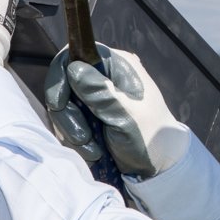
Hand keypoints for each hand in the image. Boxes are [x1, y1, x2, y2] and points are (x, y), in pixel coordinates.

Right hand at [44, 46, 189, 177]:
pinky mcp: (90, 116)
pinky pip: (68, 125)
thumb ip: (100, 92)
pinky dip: (77, 141)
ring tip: (95, 150)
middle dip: (69, 117)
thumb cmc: (150, 137)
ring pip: (63, 109)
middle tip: (85, 138)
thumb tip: (73, 67)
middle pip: (63, 86)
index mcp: (117, 65)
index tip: (59, 105)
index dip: (61, 78)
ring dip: (74, 133)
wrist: (160, 165)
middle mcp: (104, 76)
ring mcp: (95, 97)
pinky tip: (94, 152)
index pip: (74, 55)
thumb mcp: (125, 116)